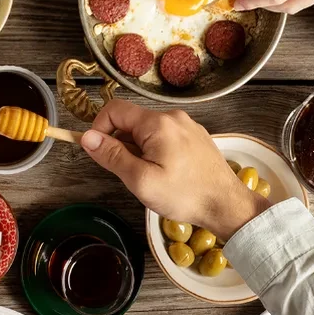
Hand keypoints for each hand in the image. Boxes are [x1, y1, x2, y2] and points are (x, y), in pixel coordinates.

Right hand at [80, 101, 269, 239]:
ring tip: (151, 177)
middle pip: (131, 121)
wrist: (226, 205)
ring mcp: (187, 126)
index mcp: (157, 123)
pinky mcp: (196, 137)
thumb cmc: (184, 195)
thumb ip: (112, 156)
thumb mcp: (141, 180)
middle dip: (121, 144)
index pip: (114, 109)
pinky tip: (167, 174)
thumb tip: (87, 137)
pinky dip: (156, 151)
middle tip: (130, 173)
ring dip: (139, 150)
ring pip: (148, 131)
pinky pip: (165, 137)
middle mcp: (173, 117)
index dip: (99, 129)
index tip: (100, 153)